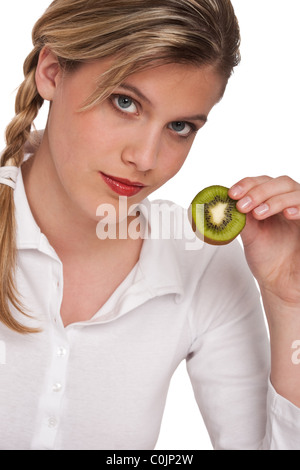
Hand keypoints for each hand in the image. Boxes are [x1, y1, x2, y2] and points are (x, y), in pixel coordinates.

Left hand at [229, 176, 299, 305]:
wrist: (281, 284)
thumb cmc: (268, 260)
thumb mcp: (250, 235)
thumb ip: (241, 217)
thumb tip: (225, 201)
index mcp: (274, 202)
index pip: (263, 182)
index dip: (248, 184)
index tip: (232, 194)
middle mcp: (291, 204)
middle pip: (281, 182)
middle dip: (259, 191)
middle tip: (242, 205)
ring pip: (295, 191)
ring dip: (275, 199)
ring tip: (258, 213)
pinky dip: (298, 207)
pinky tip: (287, 214)